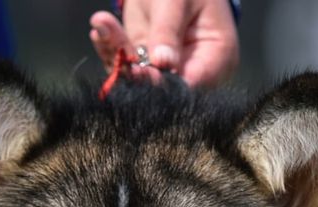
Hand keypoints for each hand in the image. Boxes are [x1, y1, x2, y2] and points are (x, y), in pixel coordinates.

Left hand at [90, 0, 238, 87]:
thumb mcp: (178, 0)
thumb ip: (168, 31)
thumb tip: (163, 64)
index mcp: (217, 59)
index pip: (191, 84)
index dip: (165, 84)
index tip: (141, 70)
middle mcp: (194, 71)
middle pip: (162, 86)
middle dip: (134, 69)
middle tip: (115, 46)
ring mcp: (168, 70)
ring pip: (138, 77)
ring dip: (115, 54)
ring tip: (101, 25)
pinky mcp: (146, 63)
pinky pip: (126, 65)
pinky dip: (110, 48)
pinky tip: (99, 29)